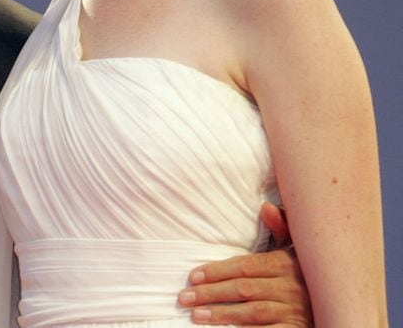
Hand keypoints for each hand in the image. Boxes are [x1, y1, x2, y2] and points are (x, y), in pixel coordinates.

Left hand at [179, 205, 310, 326]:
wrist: (338, 308)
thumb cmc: (307, 277)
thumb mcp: (298, 252)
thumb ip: (281, 230)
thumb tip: (265, 207)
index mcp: (287, 264)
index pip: (245, 267)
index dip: (217, 271)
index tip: (192, 277)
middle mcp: (292, 288)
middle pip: (244, 289)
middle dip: (211, 293)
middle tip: (184, 298)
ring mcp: (296, 312)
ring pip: (252, 312)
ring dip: (222, 314)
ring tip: (196, 315)